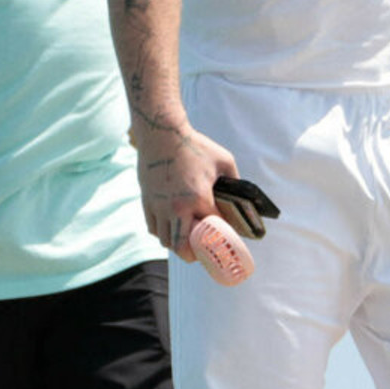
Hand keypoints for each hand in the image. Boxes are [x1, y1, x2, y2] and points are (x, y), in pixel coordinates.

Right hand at [134, 124, 239, 260]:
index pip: (212, 228)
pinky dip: (163, 234)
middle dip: (195, 255)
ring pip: (166, 241)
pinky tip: (172, 228)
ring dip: (178, 244)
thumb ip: (235, 181)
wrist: (162, 134)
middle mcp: (177, 207)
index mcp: (199, 198)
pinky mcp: (147, 202)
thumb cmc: (194, 146)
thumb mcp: (224, 160)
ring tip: (188, 241)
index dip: (221, 234)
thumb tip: (242, 196)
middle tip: (202, 253)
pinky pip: (153, 229)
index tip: (226, 236)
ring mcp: (159, 206)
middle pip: (183, 246)